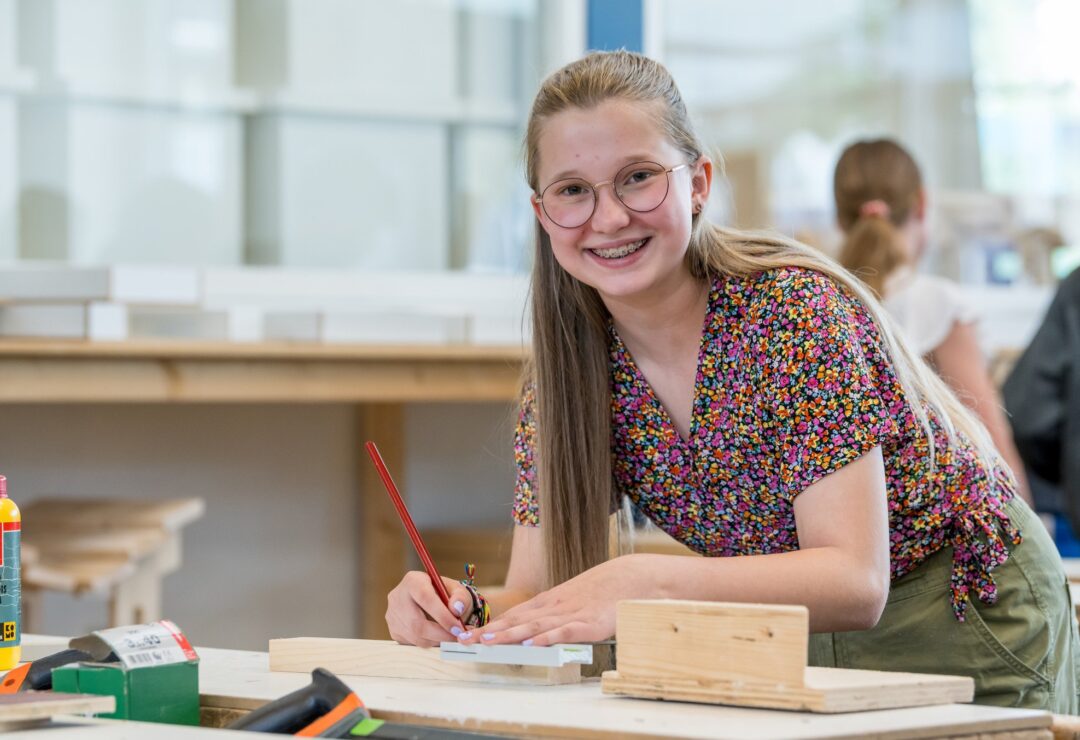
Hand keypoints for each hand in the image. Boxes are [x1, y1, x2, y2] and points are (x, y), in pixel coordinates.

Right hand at [386, 571, 474, 646]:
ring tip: (450, 635)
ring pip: (415, 636)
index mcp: (413, 581)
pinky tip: (437, 635)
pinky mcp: (393, 629)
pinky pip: (412, 642)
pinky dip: (428, 642)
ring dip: (436, 640)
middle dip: (441, 633)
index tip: (457, 627)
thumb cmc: (443, 593)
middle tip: (457, 636)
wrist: (429, 599)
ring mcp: (392, 615)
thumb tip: (457, 609)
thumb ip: (460, 597)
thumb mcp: (456, 589)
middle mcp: (398, 596)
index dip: (442, 615)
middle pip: (417, 622)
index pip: (424, 597)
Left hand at [457, 555, 657, 646]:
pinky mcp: (589, 624)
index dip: (490, 625)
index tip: (467, 634)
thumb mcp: (571, 599)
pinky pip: (565, 632)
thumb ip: (551, 613)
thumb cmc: (600, 591)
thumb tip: (530, 630)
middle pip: (518, 620)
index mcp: (549, 601)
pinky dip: (548, 638)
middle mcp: (554, 606)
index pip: (514, 614)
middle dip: (490, 631)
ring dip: (510, 634)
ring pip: (535, 626)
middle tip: (465, 639)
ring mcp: (571, 614)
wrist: (629, 578)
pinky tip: (533, 645)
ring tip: (488, 641)